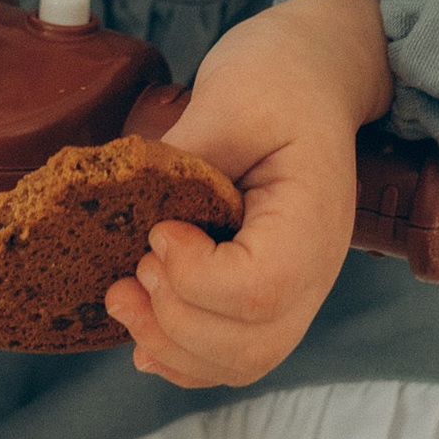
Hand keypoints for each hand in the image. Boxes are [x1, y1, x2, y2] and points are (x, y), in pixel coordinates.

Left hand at [102, 0, 391, 389]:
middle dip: (173, 321)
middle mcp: (315, 270)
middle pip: (251, 344)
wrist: (314, 76)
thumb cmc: (278, 78)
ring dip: (170, 346)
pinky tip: (140, 330)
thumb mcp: (232, 94)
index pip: (262, 289)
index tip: (161, 230)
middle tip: (133, 267)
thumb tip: (131, 203)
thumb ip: (188, 154)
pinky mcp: (265, 295)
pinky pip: (230, 356)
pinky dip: (181, 356)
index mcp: (314, 218)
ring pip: (240, 362)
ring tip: (122, 298)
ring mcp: (295, 290)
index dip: (195, 277)